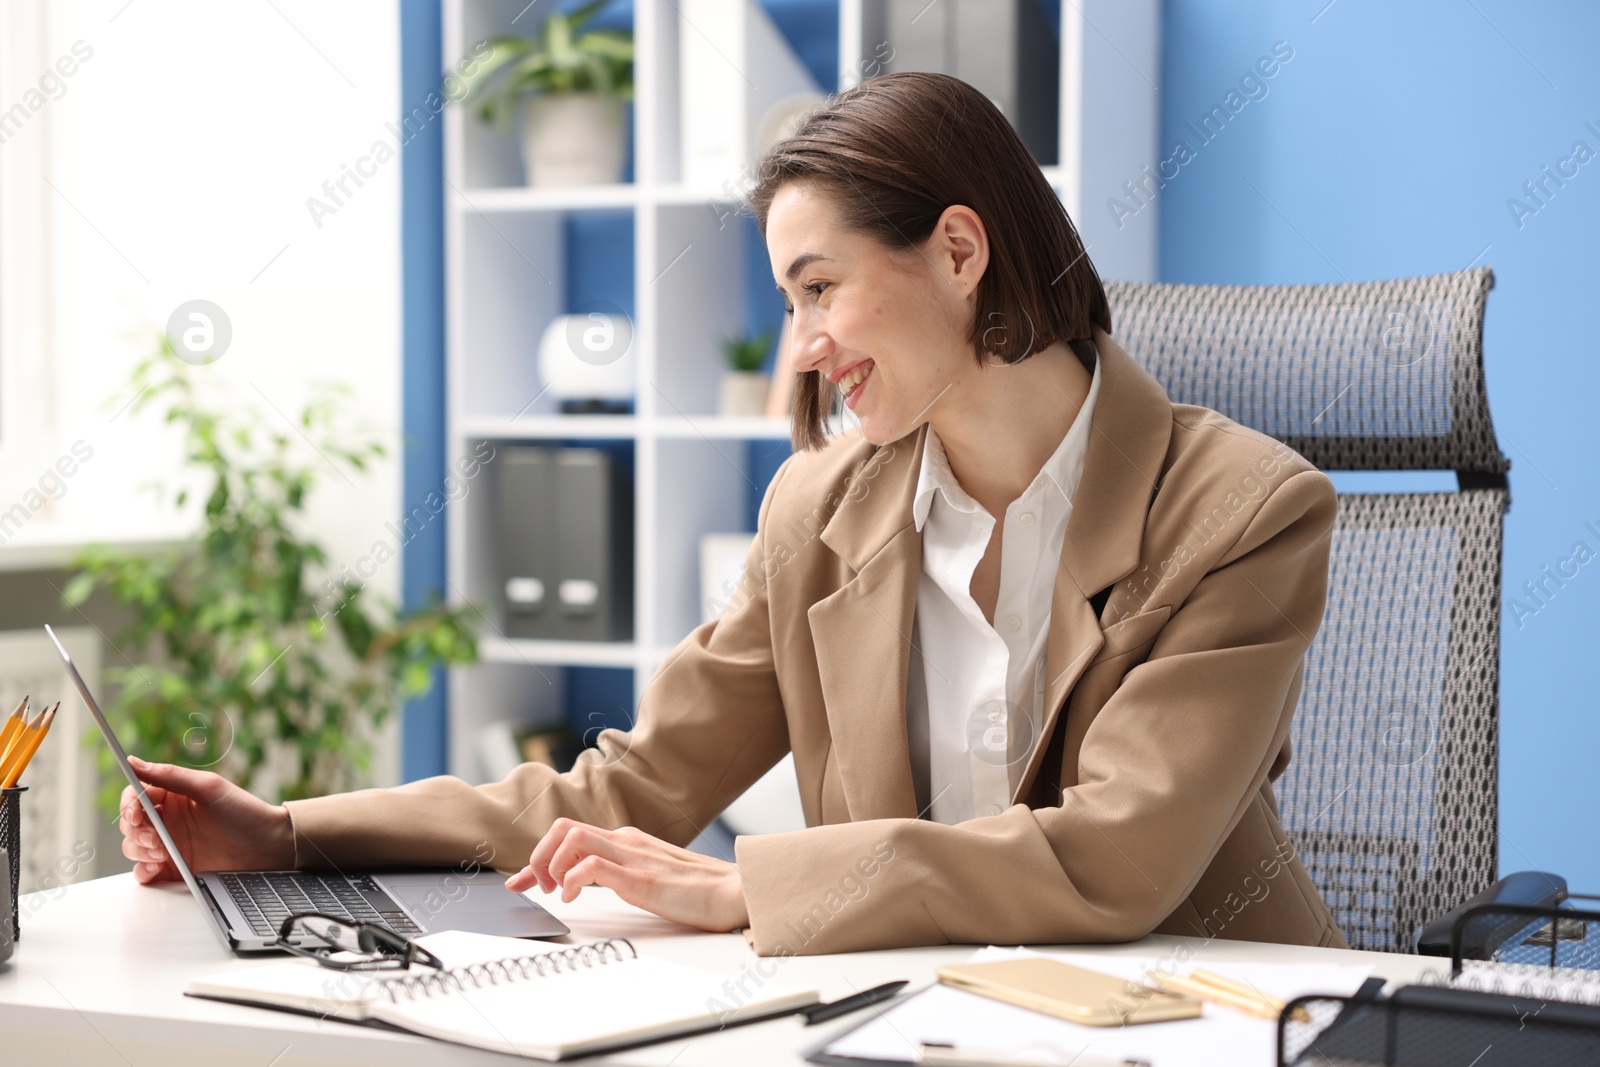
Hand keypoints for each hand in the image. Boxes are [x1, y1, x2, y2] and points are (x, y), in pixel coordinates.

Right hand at [119, 756, 294, 884]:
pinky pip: (144, 871)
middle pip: (131, 823)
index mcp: (174, 795)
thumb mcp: (209, 789)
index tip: (137, 815)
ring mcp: (170, 844)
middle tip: (157, 838)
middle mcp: (169, 819)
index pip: (136, 796)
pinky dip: (143, 871)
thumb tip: (135, 762)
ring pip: (133, 846)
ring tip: (162, 852)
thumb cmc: (245, 813)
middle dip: (136, 831)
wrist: (269, 848)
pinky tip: (156, 868)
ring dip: (139, 849)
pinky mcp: (174, 867)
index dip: (130, 806)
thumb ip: (170, 776)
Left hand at [505, 819, 749, 932]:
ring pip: (571, 838)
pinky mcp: (639, 877)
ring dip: (550, 865)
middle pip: (561, 828)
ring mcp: (632, 856)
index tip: (521, 881)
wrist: (736, 893)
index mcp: (628, 840)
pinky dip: (571, 881)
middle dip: (536, 857)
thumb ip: (623, 873)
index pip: (570, 833)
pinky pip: (590, 865)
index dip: (537, 856)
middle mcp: (626, 841)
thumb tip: (590, 883)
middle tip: (535, 886)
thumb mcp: (651, 877)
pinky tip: (573, 900)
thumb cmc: (699, 891)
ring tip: (555, 892)